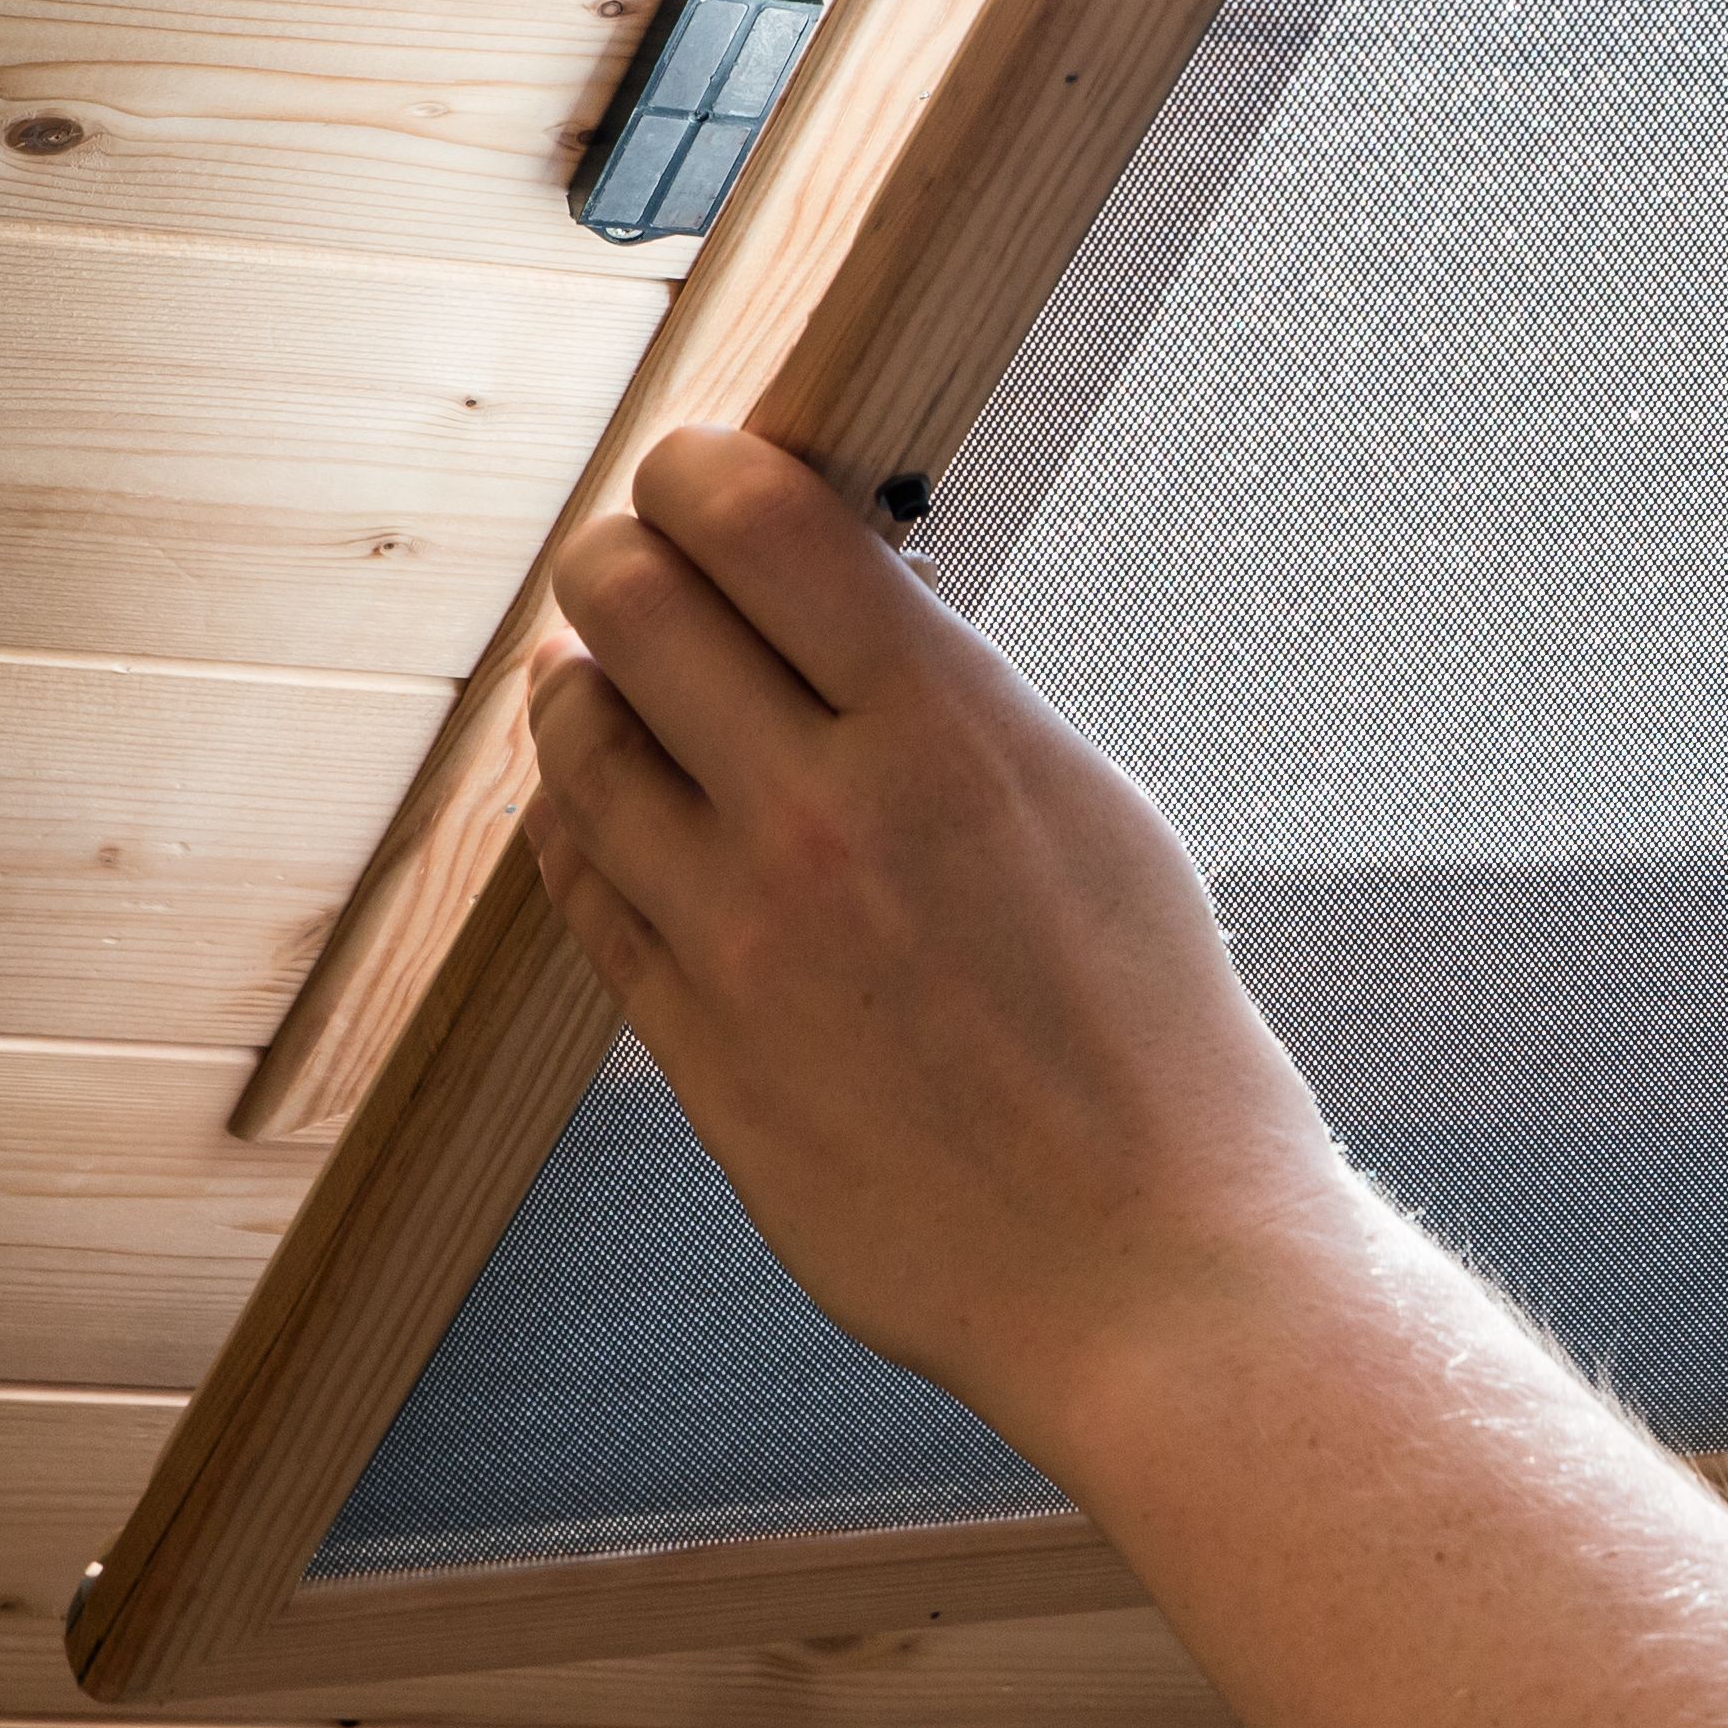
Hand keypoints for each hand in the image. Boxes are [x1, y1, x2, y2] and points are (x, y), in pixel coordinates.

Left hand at [517, 427, 1348, 1440]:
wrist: (1146, 1262)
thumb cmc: (1155, 1036)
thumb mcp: (1095, 816)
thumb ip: (955, 700)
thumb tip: (842, 593)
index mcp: (948, 736)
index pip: (749, 516)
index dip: (704, 465)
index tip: (716, 475)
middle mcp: (821, 817)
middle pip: (624, 599)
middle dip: (630, 560)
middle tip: (666, 575)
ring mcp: (736, 935)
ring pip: (572, 736)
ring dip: (591, 688)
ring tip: (635, 690)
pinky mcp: (688, 1040)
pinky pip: (575, 880)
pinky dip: (583, 819)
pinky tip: (623, 809)